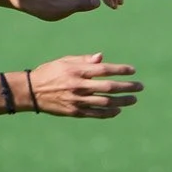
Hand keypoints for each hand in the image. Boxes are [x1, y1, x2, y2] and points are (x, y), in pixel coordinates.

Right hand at [26, 53, 142, 118]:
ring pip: (105, 102)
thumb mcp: (65, 61)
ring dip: (122, 101)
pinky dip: (108, 113)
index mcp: (77, 71)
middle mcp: (78, 86)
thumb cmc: (50, 72)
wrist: (31, 91)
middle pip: (108, 87)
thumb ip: (84, 60)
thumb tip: (102, 58)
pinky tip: (118, 110)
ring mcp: (77, 100)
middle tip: (140, 87)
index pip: (104, 69)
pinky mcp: (74, 112)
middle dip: (127, 87)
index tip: (133, 71)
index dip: (120, 70)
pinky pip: (95, 114)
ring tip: (133, 99)